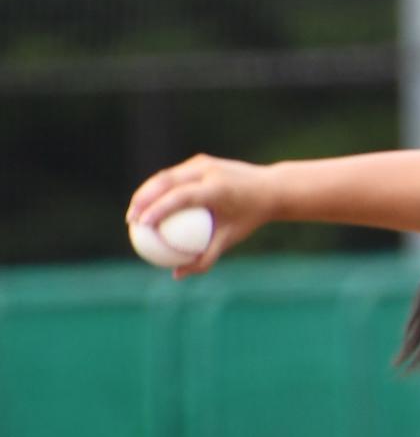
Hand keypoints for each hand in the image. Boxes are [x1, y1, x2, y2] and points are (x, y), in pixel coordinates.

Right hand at [125, 154, 276, 277]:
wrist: (271, 188)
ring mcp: (204, 162)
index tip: (141, 225)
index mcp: (217, 188)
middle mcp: (208, 170)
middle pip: (166, 181)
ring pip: (167, 175)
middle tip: (131, 221)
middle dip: (143, 199)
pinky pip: (175, 176)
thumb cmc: (250, 218)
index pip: (180, 196)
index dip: (157, 208)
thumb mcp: (231, 238)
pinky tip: (150, 206)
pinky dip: (160, 189)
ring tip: (135, 214)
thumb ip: (205, 258)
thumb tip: (177, 275)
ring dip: (147, 192)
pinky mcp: (201, 160)